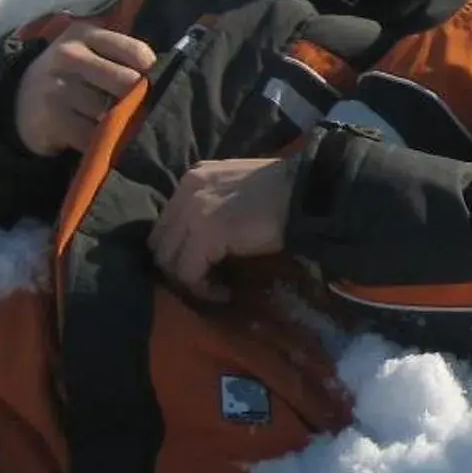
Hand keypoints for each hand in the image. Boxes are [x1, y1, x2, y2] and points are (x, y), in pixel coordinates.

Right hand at [15, 23, 157, 156]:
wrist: (19, 101)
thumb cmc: (70, 76)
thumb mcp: (89, 52)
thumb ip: (121, 58)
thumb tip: (164, 78)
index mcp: (85, 35)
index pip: (136, 52)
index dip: (152, 72)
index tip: (151, 84)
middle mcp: (69, 56)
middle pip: (128, 82)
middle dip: (139, 101)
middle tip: (143, 112)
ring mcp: (58, 88)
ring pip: (112, 112)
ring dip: (123, 125)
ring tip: (123, 127)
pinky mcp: (52, 119)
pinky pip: (95, 137)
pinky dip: (105, 143)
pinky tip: (105, 141)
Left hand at [151, 156, 297, 301]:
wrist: (310, 192)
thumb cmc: (285, 192)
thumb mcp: (238, 190)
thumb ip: (214, 204)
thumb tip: (205, 240)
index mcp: (193, 179)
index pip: (166, 224)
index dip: (179, 250)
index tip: (204, 267)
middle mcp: (187, 192)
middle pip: (160, 243)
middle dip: (179, 267)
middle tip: (205, 282)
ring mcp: (194, 212)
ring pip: (169, 261)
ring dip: (189, 281)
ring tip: (216, 290)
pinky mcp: (207, 234)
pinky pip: (189, 273)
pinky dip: (203, 289)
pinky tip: (224, 293)